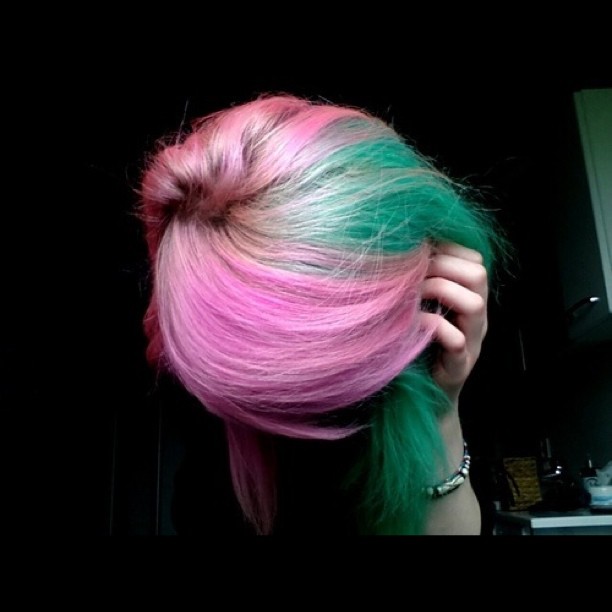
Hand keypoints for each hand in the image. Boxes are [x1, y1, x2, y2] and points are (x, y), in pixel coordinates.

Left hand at [420, 242, 488, 405]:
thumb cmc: (418, 346)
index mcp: (470, 299)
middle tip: (413, 274)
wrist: (424, 396)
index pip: (474, 259)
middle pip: (478, 274)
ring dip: (440, 291)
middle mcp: (476, 318)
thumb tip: (403, 249)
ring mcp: (472, 342)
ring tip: (414, 294)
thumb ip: (422, 283)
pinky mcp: (459, 367)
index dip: (447, 249)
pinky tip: (415, 324)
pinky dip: (434, 327)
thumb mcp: (422, 308)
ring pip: (475, 304)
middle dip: (442, 266)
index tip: (417, 251)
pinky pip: (457, 341)